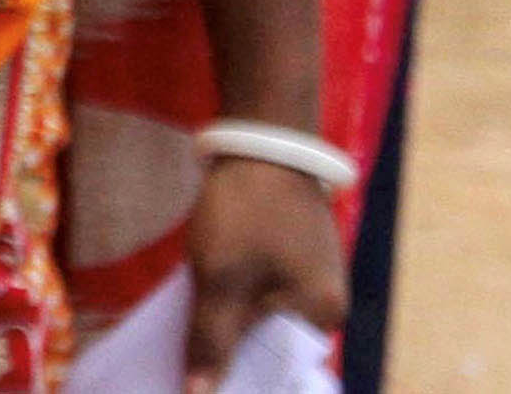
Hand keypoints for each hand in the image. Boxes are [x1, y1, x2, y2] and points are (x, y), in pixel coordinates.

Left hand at [181, 157, 349, 389]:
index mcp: (321, 316)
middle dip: (230, 359)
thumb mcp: (220, 278)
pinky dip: (235, 306)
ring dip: (228, 332)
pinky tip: (203, 310)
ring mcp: (312, 281)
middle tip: (184, 367)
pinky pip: (263, 298)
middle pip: (271, 350)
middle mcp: (326, 305)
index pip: (277, 371)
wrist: (258, 141)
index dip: (236, 382)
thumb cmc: (244, 211)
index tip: (194, 384)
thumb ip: (211, 339)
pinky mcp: (294, 260)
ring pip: (263, 324)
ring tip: (188, 344)